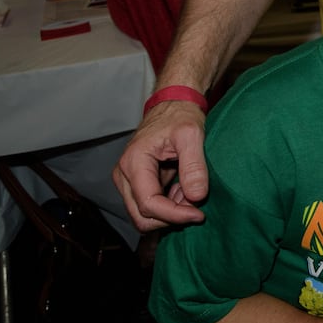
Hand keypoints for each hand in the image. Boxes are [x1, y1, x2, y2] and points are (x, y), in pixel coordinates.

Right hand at [112, 100, 208, 230]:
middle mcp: (124, 175)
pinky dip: (170, 205)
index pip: (148, 204)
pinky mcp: (136, 183)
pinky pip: (150, 206)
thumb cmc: (180, 116)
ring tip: (191, 190)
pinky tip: (184, 188)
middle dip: (171, 217)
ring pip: (144, 215)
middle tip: (196, 205)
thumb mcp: (192, 135)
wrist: (173, 105)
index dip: (174, 215)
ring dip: (171, 211)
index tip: (199, 214)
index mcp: (134, 163)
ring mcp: (128, 181)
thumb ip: (194, 166)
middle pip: (141, 216)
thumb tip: (197, 196)